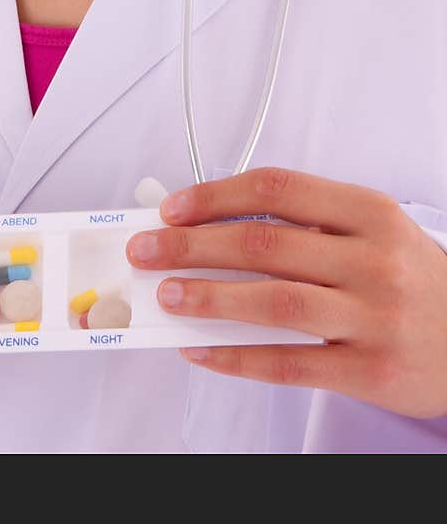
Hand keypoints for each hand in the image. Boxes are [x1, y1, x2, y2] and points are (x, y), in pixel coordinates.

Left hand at [125, 166, 446, 418]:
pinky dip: (237, 356)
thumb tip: (212, 229)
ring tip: (166, 295)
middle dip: (193, 245)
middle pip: (264, 244)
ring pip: (273, 301)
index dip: (216, 196)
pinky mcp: (371, 372)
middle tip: (148, 249)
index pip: (277, 189)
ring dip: (208, 296)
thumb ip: (308, 225)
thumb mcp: (375, 233)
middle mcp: (374, 261)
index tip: (173, 209)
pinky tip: (202, 348)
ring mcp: (374, 318)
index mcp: (371, 213)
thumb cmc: (414, 282)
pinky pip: (289, 364)